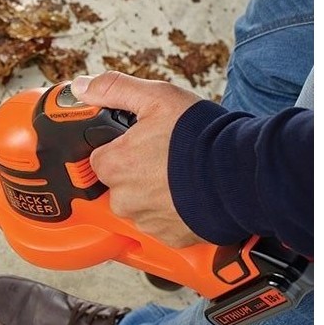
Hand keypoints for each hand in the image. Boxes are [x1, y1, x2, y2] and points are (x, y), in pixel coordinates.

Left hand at [71, 72, 206, 247]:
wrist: (242, 173)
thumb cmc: (199, 136)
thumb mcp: (157, 97)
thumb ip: (114, 89)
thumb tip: (81, 87)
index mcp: (113, 166)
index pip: (100, 159)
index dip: (119, 149)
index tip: (138, 143)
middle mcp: (124, 199)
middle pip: (119, 185)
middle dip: (137, 172)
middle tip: (166, 156)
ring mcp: (147, 221)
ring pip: (140, 206)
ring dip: (155, 193)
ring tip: (182, 175)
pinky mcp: (170, 237)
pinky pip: (162, 224)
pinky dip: (173, 212)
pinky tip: (190, 194)